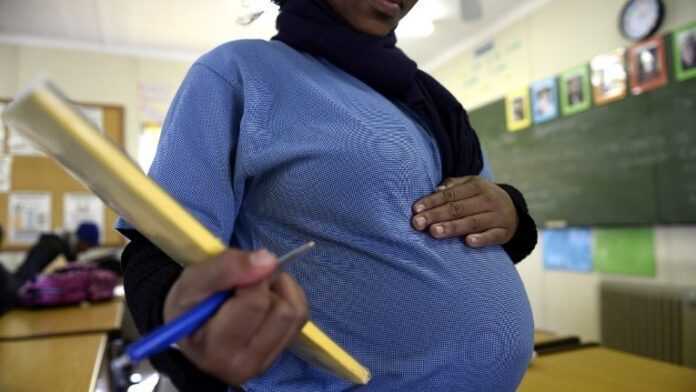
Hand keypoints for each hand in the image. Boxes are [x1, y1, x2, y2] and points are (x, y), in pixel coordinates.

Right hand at [164, 249, 308, 384]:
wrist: (189, 326)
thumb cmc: (188, 304)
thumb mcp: (193, 280)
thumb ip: (226, 267)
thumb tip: (269, 260)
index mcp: (217, 350)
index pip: (255, 303)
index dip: (250, 277)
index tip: (233, 276)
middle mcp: (245, 364)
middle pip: (281, 310)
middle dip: (266, 285)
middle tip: (244, 282)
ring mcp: (266, 362)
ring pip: (295, 312)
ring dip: (279, 291)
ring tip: (253, 290)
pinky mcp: (280, 353)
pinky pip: (301, 316)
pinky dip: (288, 298)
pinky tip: (266, 298)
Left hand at [411, 176, 518, 246]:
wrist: (514, 210)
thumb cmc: (482, 197)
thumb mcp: (471, 185)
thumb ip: (453, 185)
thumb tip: (436, 189)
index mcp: (477, 186)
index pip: (450, 194)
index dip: (432, 201)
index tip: (416, 210)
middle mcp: (487, 200)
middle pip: (458, 208)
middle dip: (436, 215)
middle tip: (418, 223)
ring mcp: (497, 216)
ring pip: (472, 222)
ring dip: (452, 227)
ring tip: (434, 232)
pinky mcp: (504, 232)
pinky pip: (492, 236)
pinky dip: (481, 239)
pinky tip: (468, 242)